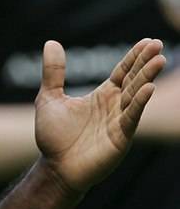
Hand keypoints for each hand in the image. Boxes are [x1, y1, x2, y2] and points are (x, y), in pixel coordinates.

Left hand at [34, 39, 165, 192]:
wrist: (54, 167)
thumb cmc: (53, 135)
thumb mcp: (49, 97)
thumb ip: (54, 72)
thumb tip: (51, 42)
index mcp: (102, 96)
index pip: (123, 72)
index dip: (134, 57)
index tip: (148, 42)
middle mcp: (114, 106)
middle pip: (134, 79)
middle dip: (146, 62)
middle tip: (158, 44)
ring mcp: (119, 121)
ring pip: (136, 95)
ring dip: (147, 78)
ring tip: (159, 60)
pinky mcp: (120, 137)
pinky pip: (132, 117)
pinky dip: (139, 102)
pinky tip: (148, 87)